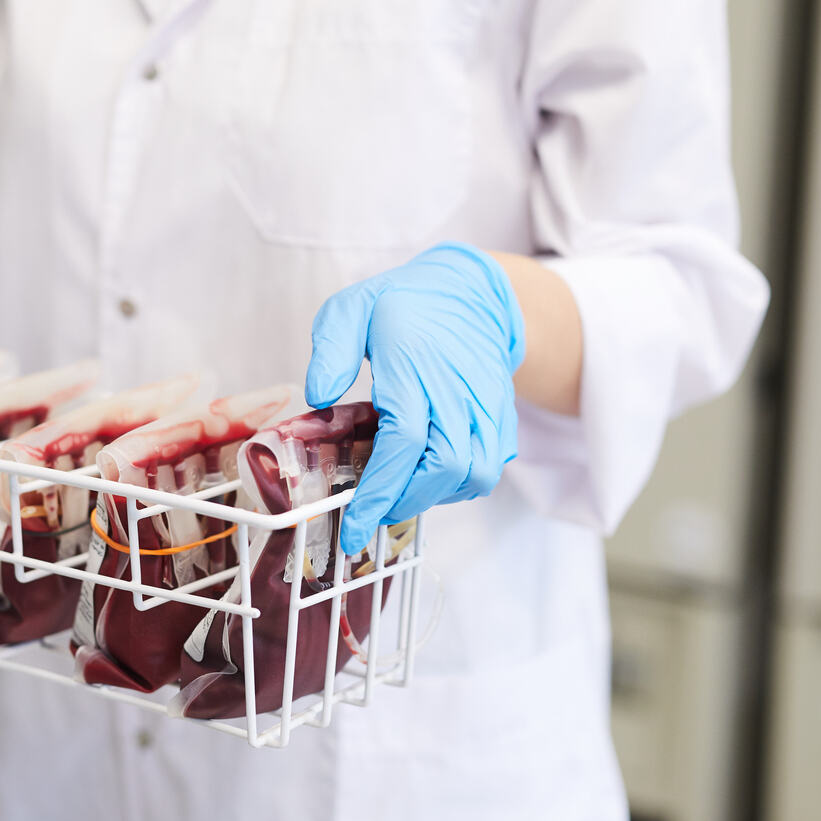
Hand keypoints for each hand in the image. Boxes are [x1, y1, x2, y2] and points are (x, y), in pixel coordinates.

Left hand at [305, 243, 524, 555]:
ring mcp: (487, 406)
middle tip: (371, 511)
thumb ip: (332, 349)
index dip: (379, 491)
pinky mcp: (503, 418)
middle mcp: (458, 390)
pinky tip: (429, 476)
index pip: (403, 442)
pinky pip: (491, 469)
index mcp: (415, 366)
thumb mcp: (352, 309)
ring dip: (435, 497)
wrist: (472, 294)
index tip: (353, 526)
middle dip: (404, 502)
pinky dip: (460, 486)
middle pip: (444, 468)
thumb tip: (318, 396)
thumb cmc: (404, 306)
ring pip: (475, 476)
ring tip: (400, 492)